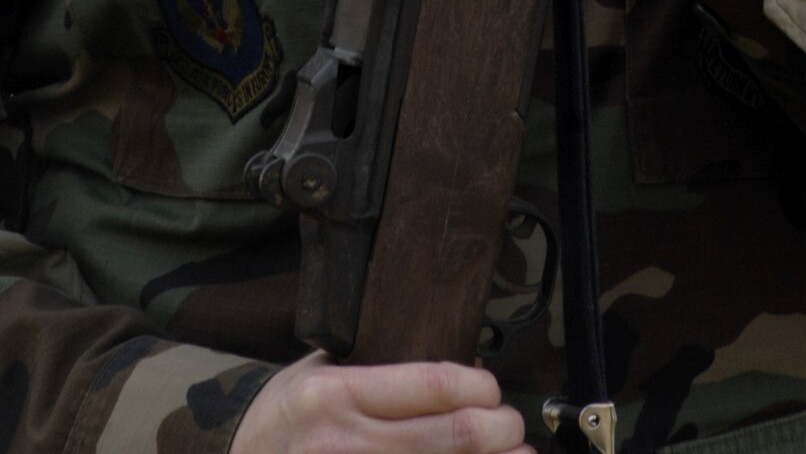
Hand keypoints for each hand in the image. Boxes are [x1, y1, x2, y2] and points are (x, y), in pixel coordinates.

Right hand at [231, 355, 533, 452]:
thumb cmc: (285, 418)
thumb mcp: (320, 372)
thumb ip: (381, 369)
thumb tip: (461, 369)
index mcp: (336, 395)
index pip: (433, 384)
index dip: (480, 386)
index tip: (491, 389)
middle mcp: (344, 444)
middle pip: (455, 437)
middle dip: (500, 429)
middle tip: (512, 425)